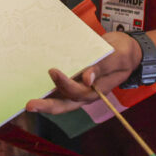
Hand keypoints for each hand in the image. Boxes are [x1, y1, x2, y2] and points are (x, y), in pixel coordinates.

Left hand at [25, 31, 142, 114]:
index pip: (78, 92)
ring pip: (60, 99)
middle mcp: (86, 93)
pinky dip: (48, 89)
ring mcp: (80, 88)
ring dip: (44, 101)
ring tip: (27, 101)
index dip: (65, 83)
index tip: (53, 71)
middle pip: (65, 104)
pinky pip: (59, 89)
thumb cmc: (123, 52)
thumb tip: (87, 79)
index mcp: (98, 90)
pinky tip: (34, 87)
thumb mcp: (117, 57)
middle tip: (29, 105)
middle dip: (47, 106)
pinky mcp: (75, 81)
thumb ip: (102, 68)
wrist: (127, 49)